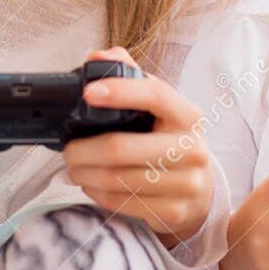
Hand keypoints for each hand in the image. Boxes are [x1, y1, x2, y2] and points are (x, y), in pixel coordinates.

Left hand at [60, 46, 214, 247]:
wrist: (200, 191)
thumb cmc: (169, 141)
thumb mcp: (158, 109)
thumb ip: (130, 76)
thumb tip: (97, 57)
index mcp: (188, 116)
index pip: (155, 95)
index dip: (119, 91)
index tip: (87, 92)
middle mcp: (192, 149)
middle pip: (121, 147)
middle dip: (83, 149)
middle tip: (68, 149)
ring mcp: (186, 184)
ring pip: (116, 178)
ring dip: (84, 173)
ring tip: (74, 167)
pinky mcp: (174, 212)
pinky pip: (121, 202)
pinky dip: (97, 193)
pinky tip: (91, 185)